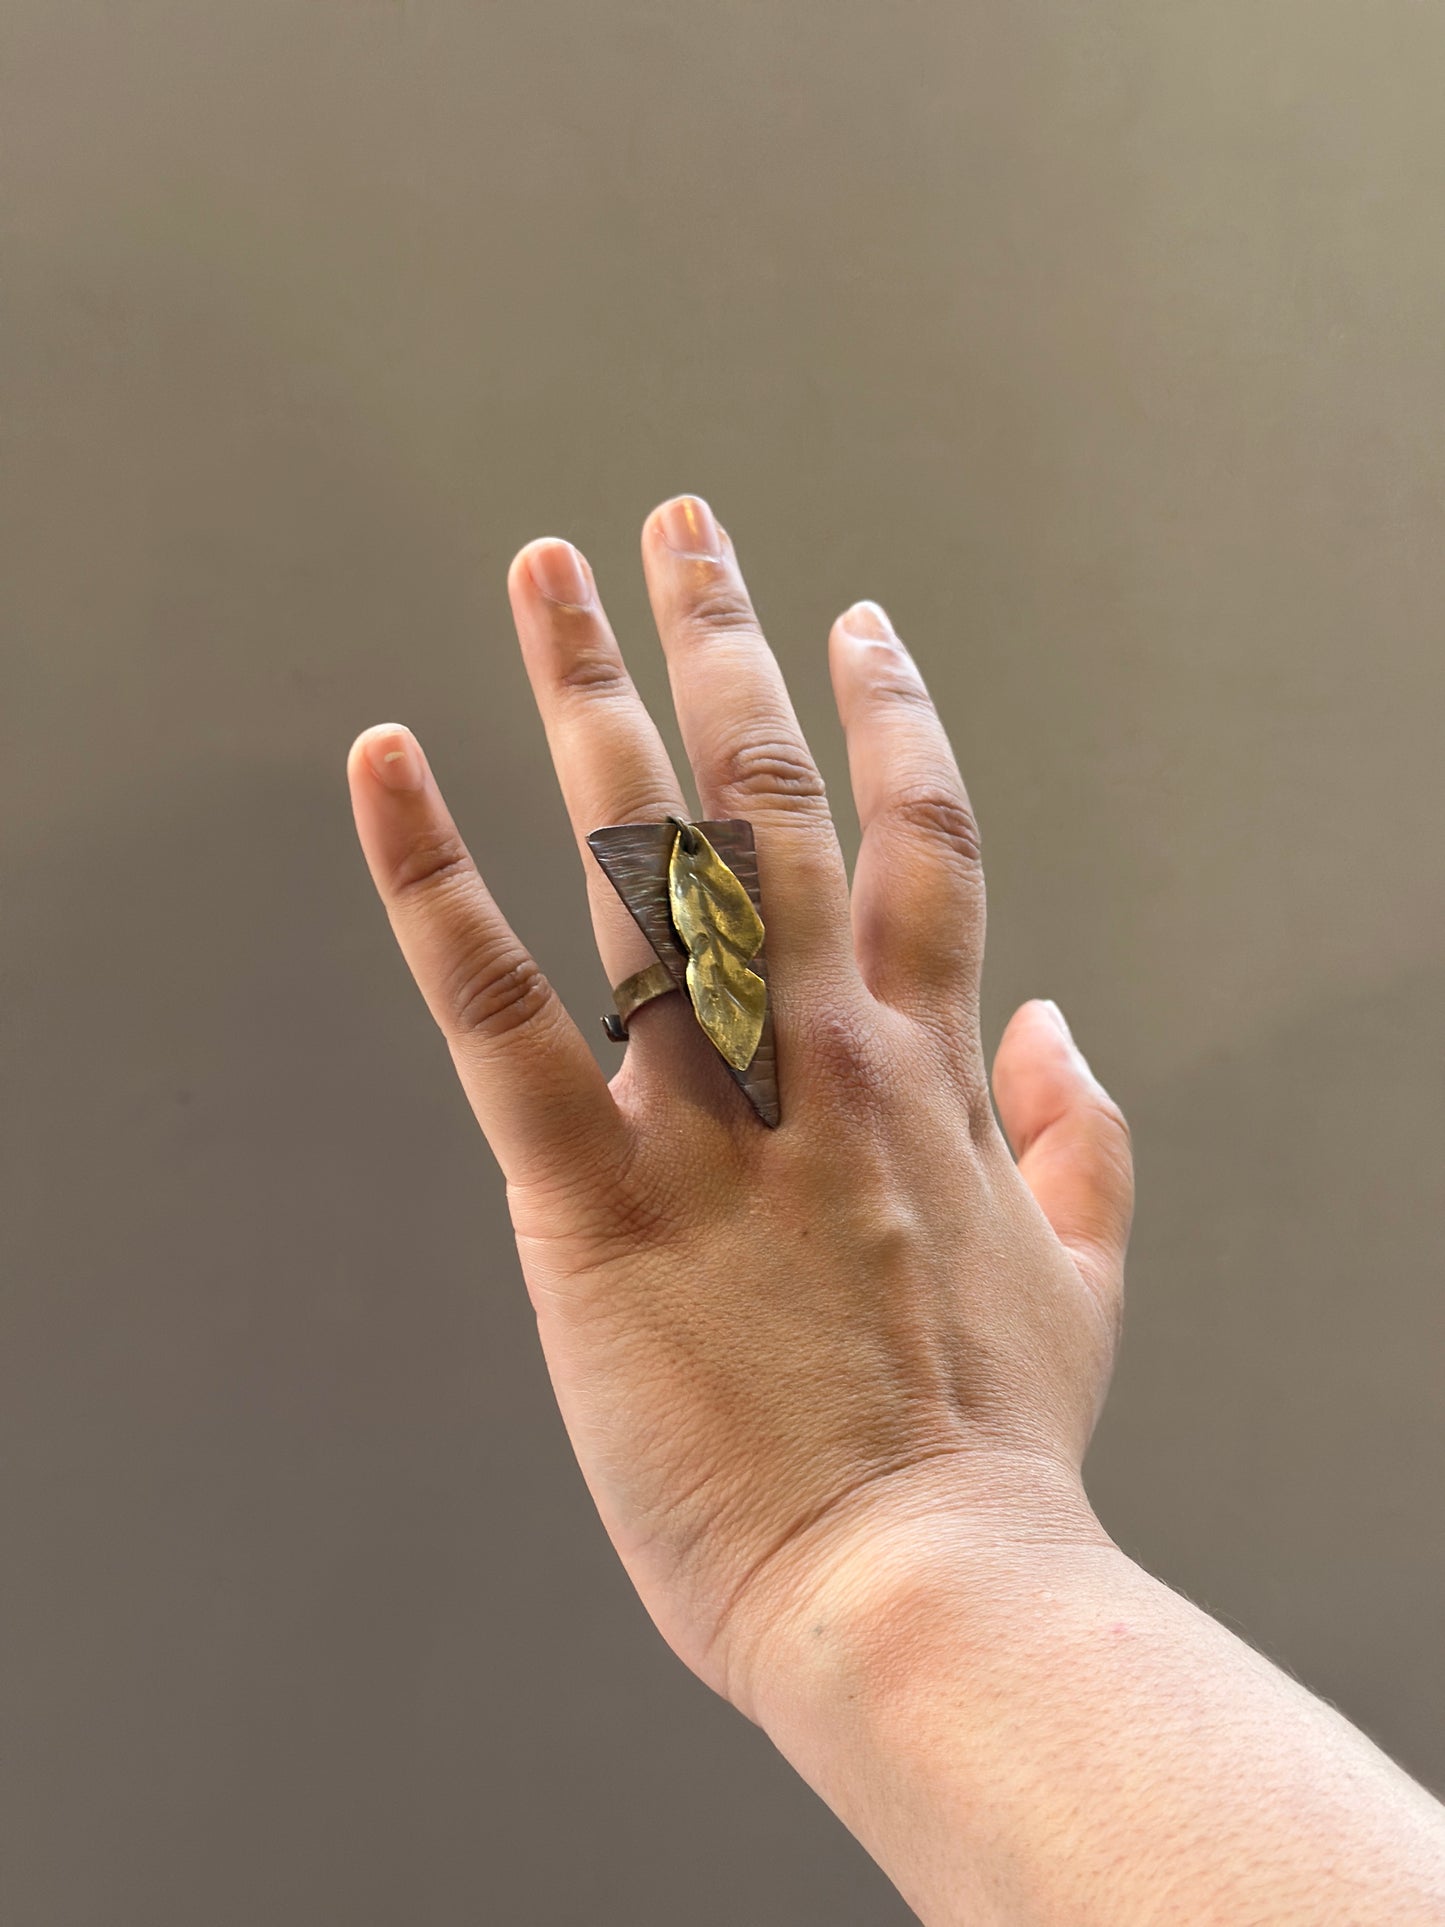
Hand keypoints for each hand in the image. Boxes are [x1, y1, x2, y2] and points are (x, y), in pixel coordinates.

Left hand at [345, 493, 1134, 1718]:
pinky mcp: (595, 1201)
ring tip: (545, 575)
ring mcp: (712, 1115)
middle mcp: (827, 1052)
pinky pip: (506, 1012)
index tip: (858, 623)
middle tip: (678, 527)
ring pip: (646, 858)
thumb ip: (1087, 1140)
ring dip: (587, 696)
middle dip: (726, 643)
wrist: (925, 1591)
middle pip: (774, 797)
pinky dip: (433, 881)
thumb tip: (1072, 1028)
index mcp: (933, 1069)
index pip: (922, 838)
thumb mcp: (1088, 1283)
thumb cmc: (990, 1453)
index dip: (893, 713)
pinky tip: (385, 764)